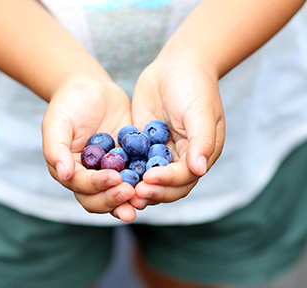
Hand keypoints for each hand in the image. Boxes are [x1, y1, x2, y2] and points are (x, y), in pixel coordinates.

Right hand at [42, 76, 136, 222]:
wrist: (93, 90)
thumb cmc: (70, 103)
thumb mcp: (57, 122)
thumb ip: (56, 149)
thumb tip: (64, 174)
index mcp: (70, 172)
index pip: (82, 186)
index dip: (96, 185)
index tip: (112, 178)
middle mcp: (90, 178)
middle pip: (99, 200)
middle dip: (114, 200)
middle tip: (130, 193)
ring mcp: (111, 173)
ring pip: (118, 195)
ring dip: (130, 200)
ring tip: (144, 197)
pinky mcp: (129, 164)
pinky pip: (137, 178)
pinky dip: (145, 183)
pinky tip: (158, 181)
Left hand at [130, 50, 224, 208]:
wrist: (176, 66)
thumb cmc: (194, 86)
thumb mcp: (201, 111)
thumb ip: (202, 141)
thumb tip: (200, 170)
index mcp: (199, 155)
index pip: (184, 178)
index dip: (168, 182)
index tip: (149, 179)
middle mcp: (181, 160)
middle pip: (168, 186)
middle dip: (152, 192)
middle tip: (133, 195)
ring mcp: (162, 155)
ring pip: (150, 180)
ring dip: (138, 188)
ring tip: (122, 192)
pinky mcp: (144, 147)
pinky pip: (135, 164)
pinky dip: (126, 173)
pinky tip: (112, 176)